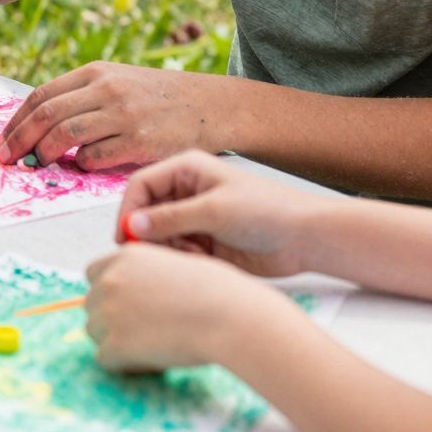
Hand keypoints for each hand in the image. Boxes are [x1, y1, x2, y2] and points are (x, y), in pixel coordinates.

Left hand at [0, 60, 222, 170]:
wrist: (211, 106)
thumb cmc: (157, 98)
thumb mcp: (119, 82)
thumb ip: (82, 97)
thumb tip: (36, 125)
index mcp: (96, 72)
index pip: (41, 95)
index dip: (15, 121)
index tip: (1, 142)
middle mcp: (106, 89)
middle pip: (46, 115)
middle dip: (18, 140)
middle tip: (5, 160)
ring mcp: (123, 115)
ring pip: (66, 136)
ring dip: (44, 155)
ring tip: (37, 165)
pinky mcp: (140, 141)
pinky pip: (96, 157)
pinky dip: (81, 165)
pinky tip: (80, 167)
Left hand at [83, 242, 289, 373]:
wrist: (229, 317)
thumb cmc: (219, 292)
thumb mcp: (177, 265)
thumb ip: (149, 275)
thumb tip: (141, 295)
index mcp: (126, 257)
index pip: (94, 274)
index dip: (112, 292)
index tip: (132, 307)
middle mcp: (110, 280)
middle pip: (92, 305)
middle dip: (113, 319)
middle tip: (147, 332)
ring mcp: (109, 312)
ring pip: (95, 333)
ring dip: (117, 342)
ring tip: (154, 347)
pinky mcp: (114, 345)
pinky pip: (105, 360)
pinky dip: (125, 365)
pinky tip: (153, 362)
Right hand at [116, 151, 330, 276]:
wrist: (305, 238)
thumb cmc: (267, 211)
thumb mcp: (214, 211)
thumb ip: (170, 219)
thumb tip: (130, 225)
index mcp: (187, 170)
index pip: (141, 185)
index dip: (129, 209)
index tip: (126, 236)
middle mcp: (187, 191)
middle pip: (146, 211)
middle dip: (147, 233)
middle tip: (153, 255)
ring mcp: (195, 216)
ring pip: (159, 234)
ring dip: (167, 248)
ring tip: (190, 256)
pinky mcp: (204, 240)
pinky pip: (177, 250)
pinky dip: (182, 258)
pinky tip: (202, 261)